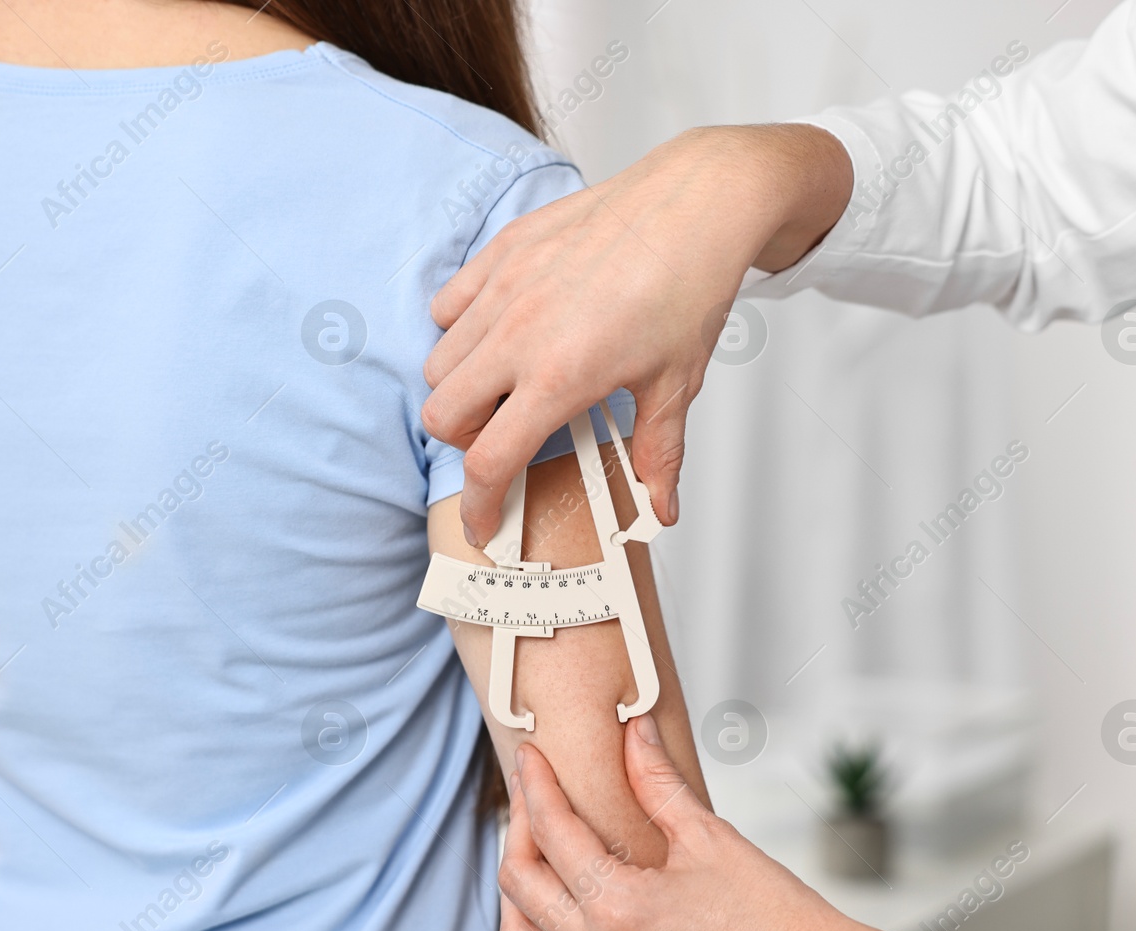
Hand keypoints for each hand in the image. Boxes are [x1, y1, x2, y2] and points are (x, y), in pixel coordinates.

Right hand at [424, 124, 852, 546]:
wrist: (696, 204)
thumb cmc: (689, 285)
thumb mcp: (676, 383)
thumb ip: (659, 452)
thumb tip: (661, 506)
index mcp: (559, 376)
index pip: (489, 460)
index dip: (479, 504)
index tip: (483, 523)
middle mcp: (518, 333)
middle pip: (443, 415)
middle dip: (466, 442)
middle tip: (505, 438)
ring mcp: (504, 288)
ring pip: (439, 362)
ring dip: (461, 388)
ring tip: (505, 385)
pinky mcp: (501, 251)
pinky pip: (447, 305)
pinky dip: (460, 330)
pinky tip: (501, 332)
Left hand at [498, 714, 915, 930]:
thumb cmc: (776, 919)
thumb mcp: (710, 837)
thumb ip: (657, 781)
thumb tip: (634, 732)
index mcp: (619, 907)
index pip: (553, 832)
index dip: (538, 785)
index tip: (534, 758)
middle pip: (520, 883)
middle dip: (517, 828)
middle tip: (532, 796)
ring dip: (516, 894)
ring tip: (533, 855)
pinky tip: (545, 924)